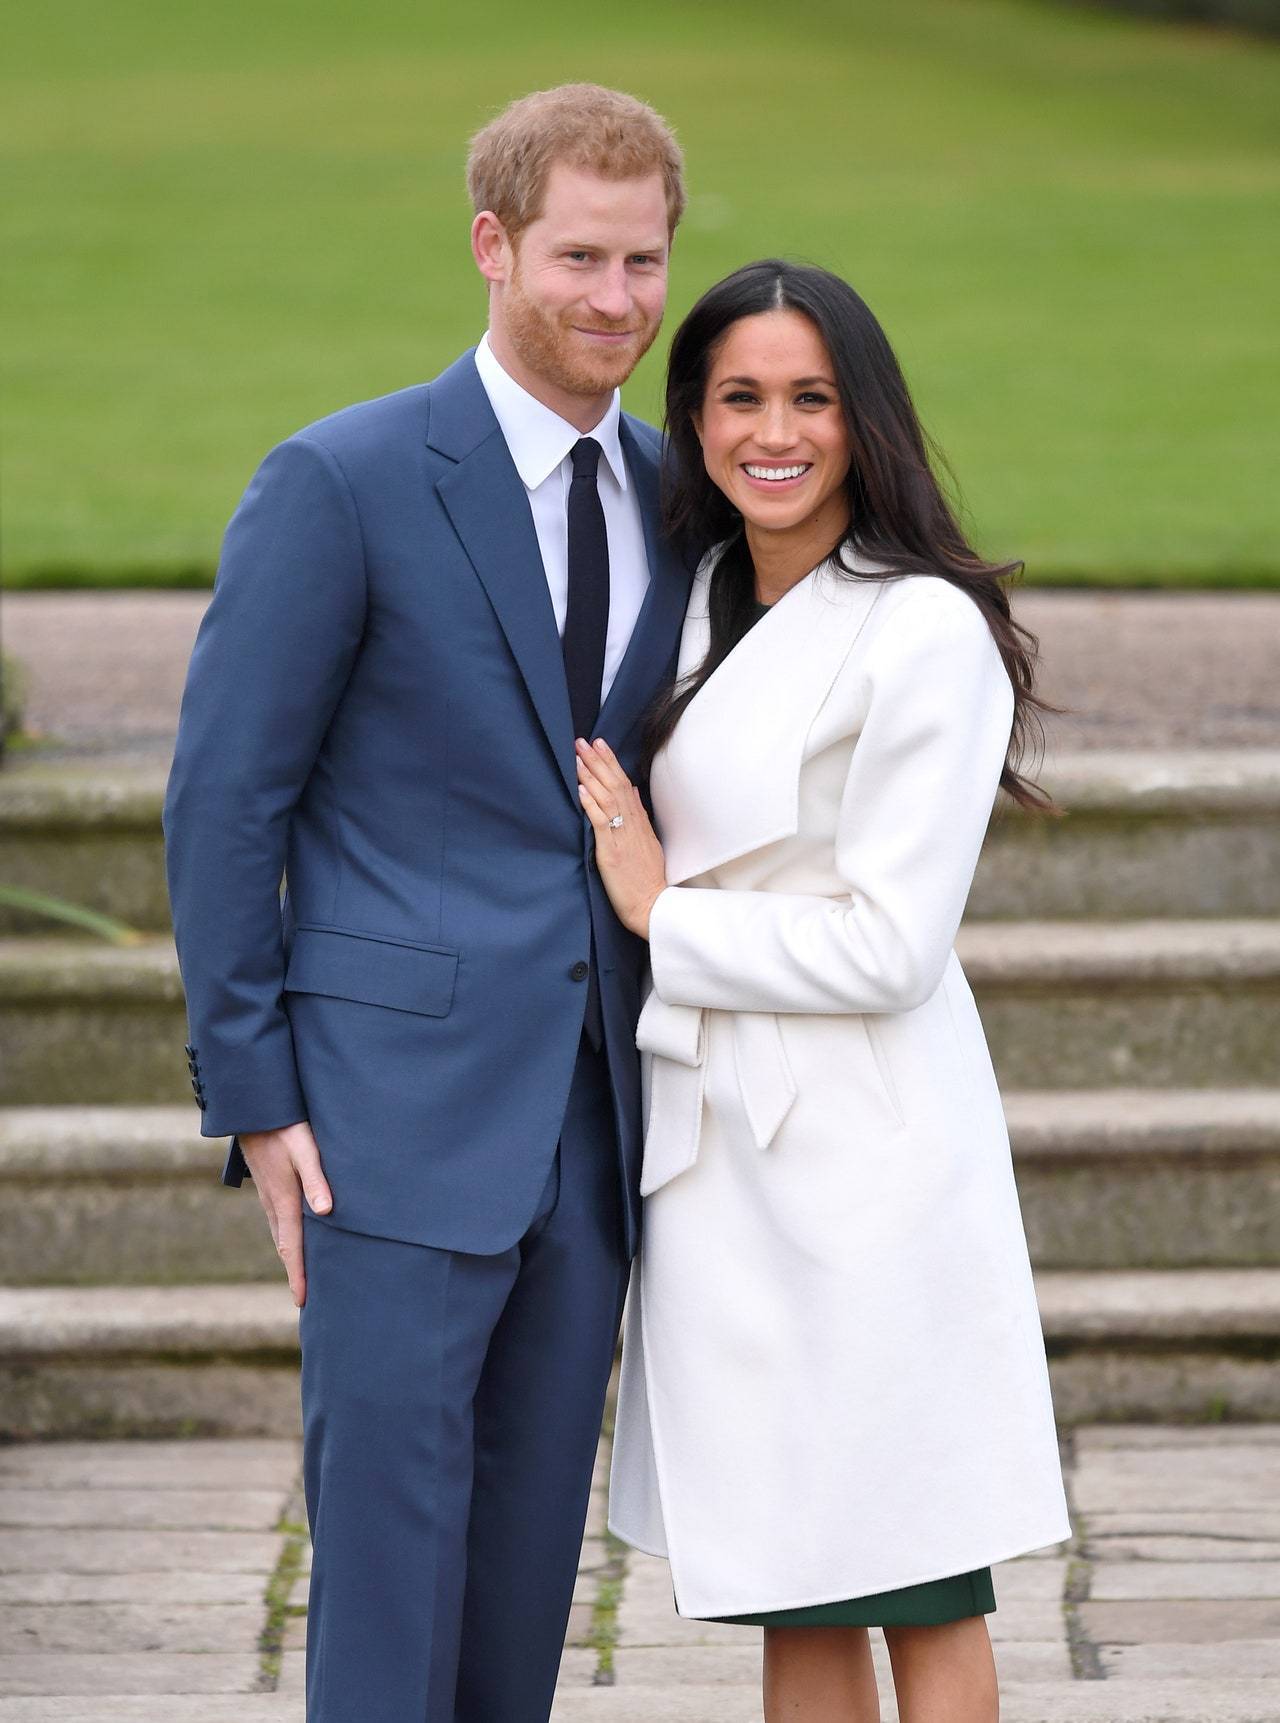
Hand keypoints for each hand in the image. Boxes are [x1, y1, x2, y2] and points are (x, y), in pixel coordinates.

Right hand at [237, 1120, 331, 1307]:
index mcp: (284, 1201)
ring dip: (289, 1255)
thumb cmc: (285, 1128)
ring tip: (299, 1274)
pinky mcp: (268, 1185)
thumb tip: (325, 1213)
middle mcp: (273, 1203)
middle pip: (284, 1246)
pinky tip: (292, 1236)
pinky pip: (277, 1219)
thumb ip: (317, 1180)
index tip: (302, 1301)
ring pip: (280, 1233)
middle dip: (294, 1272)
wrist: (254, 1110)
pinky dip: (285, 1236)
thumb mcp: (306, 1151)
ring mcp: (268, 1195)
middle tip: (303, 1298)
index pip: (292, 1247)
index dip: (298, 1275)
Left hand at [576, 737, 667, 939]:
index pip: (625, 784)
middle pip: (615, 785)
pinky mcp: (612, 851)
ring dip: (591, 776)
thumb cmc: (647, 878)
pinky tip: (581, 790)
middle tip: (583, 741)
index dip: (611, 763)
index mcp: (639, 822)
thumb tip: (635, 793)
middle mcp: (632, 824)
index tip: (600, 744)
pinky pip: (601, 822)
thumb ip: (640, 817)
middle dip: (598, 761)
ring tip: (577, 757)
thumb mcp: (648, 842)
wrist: (653, 905)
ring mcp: (622, 836)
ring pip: (607, 798)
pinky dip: (591, 804)